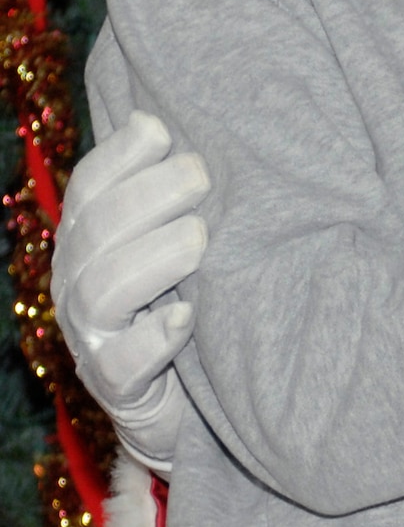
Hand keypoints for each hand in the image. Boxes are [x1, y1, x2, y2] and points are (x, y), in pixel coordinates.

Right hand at [51, 112, 209, 472]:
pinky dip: (153, 339)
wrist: (188, 403)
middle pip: (95, 232)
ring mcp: (94, 338)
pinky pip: (124, 365)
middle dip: (145, 197)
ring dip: (152, 259)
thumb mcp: (182, 242)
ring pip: (102, 292)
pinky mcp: (119, 389)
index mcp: (90, 241)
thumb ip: (179, 194)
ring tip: (200, 239)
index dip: (119, 157)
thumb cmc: (190, 299)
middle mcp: (80, 284)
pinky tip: (185, 318)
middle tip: (200, 176)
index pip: (89, 189)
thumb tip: (182, 123)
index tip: (162, 129)